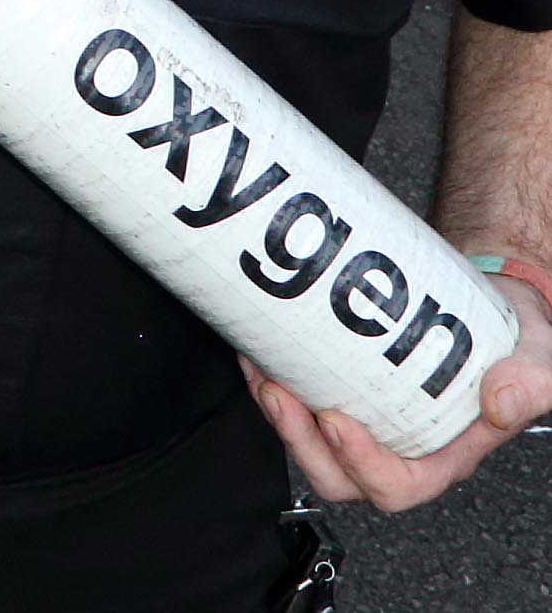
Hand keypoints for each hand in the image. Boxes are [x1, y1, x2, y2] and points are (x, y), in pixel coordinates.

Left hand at [243, 268, 551, 510]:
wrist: (493, 302)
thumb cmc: (516, 343)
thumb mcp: (539, 361)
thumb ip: (530, 383)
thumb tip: (500, 400)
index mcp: (445, 453)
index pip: (397, 484)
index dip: (360, 464)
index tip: (336, 421)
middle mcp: (398, 443)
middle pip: (337, 473)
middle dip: (299, 440)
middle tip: (279, 394)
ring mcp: (365, 416)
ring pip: (308, 439)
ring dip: (276, 409)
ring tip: (261, 370)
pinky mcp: (340, 385)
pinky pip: (297, 400)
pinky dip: (272, 377)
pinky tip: (261, 347)